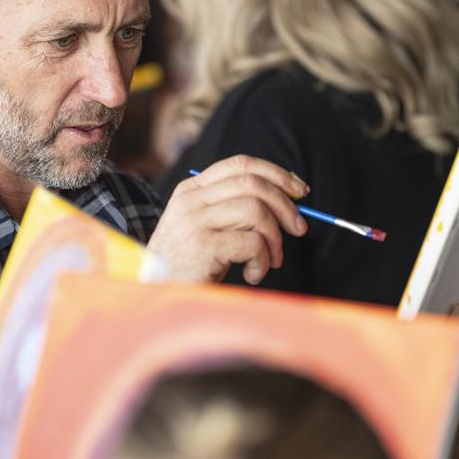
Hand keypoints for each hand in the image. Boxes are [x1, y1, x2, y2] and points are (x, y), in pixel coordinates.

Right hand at [148, 155, 308, 283]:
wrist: (157, 293)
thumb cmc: (188, 264)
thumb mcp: (204, 227)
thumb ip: (233, 208)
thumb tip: (288, 198)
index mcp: (192, 189)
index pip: (240, 164)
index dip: (276, 174)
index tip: (300, 191)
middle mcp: (191, 200)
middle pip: (252, 183)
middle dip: (285, 205)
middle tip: (299, 229)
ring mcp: (195, 221)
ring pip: (256, 211)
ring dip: (275, 239)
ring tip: (270, 260)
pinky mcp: (204, 247)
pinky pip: (252, 242)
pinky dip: (263, 261)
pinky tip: (252, 274)